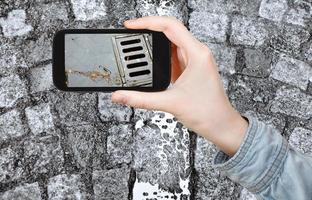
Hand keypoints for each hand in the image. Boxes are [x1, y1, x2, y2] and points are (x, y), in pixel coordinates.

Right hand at [112, 16, 247, 155]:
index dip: (147, 22)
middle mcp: (197, 53)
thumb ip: (141, 99)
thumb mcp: (170, 103)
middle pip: (170, 31)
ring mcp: (195, 61)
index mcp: (197, 54)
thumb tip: (120, 95)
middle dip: (149, 30)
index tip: (131, 25)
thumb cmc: (208, 112)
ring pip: (171, 43)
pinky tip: (150, 60)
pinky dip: (160, 56)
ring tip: (137, 45)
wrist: (221, 125)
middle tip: (131, 33)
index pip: (170, 26)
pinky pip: (173, 56)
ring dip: (154, 43)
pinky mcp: (191, 70)